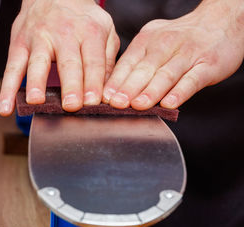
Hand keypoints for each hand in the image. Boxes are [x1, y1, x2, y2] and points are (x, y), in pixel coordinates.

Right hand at [0, 0, 118, 115]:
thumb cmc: (80, 19)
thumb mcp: (104, 31)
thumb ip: (107, 61)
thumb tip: (107, 93)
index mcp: (88, 32)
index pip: (93, 61)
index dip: (94, 82)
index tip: (94, 102)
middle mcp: (63, 34)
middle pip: (68, 63)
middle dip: (70, 85)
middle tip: (71, 106)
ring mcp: (38, 39)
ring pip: (37, 63)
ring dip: (36, 83)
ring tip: (36, 101)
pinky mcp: (18, 45)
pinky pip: (11, 69)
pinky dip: (6, 90)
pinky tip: (5, 107)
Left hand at [103, 0, 243, 109]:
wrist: (220, 22)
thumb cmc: (180, 39)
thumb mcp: (153, 41)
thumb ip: (135, 62)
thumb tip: (111, 87)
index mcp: (147, 42)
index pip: (127, 64)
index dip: (116, 81)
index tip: (104, 97)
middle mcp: (165, 46)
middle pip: (144, 70)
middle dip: (128, 88)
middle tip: (116, 103)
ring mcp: (187, 55)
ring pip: (166, 75)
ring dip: (151, 91)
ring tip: (138, 105)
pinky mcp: (207, 65)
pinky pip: (191, 79)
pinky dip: (180, 92)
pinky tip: (170, 103)